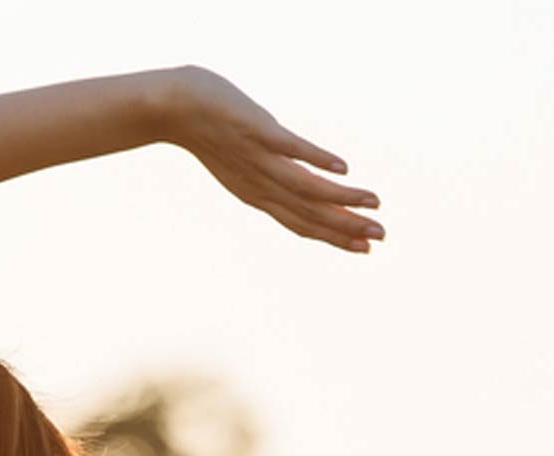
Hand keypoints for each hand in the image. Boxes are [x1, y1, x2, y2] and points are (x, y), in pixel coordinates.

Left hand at [158, 66, 382, 252]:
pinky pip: (291, 149)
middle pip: (309, 212)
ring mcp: (259, 159)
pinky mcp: (258, 131)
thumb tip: (288, 173)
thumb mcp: (241, 160)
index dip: (334, 237)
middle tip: (380, 236)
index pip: (302, 223)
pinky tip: (342, 168)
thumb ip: (269, 170)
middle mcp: (261, 184)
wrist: (173, 108)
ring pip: (306, 187)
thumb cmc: (209, 129)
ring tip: (373, 202)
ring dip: (341, 198)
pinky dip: (317, 160)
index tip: (365, 249)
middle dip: (347, 226)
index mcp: (258, 194)